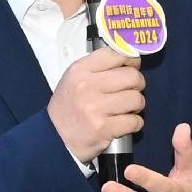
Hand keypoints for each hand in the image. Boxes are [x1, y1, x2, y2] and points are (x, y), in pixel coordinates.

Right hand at [46, 46, 147, 166]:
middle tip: (130, 91)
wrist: (55, 137)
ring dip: (136, 106)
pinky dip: (134, 123)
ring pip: (137, 99)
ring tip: (126, 109)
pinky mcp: (104, 129)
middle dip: (137, 85)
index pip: (117, 54)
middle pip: (132, 77)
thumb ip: (99, 66)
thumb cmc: (68, 106)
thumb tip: (129, 57)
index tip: (133, 66)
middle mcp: (88, 86)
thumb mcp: (75, 78)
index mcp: (81, 70)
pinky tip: (125, 123)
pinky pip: (135, 121)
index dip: (131, 59)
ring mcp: (96, 108)